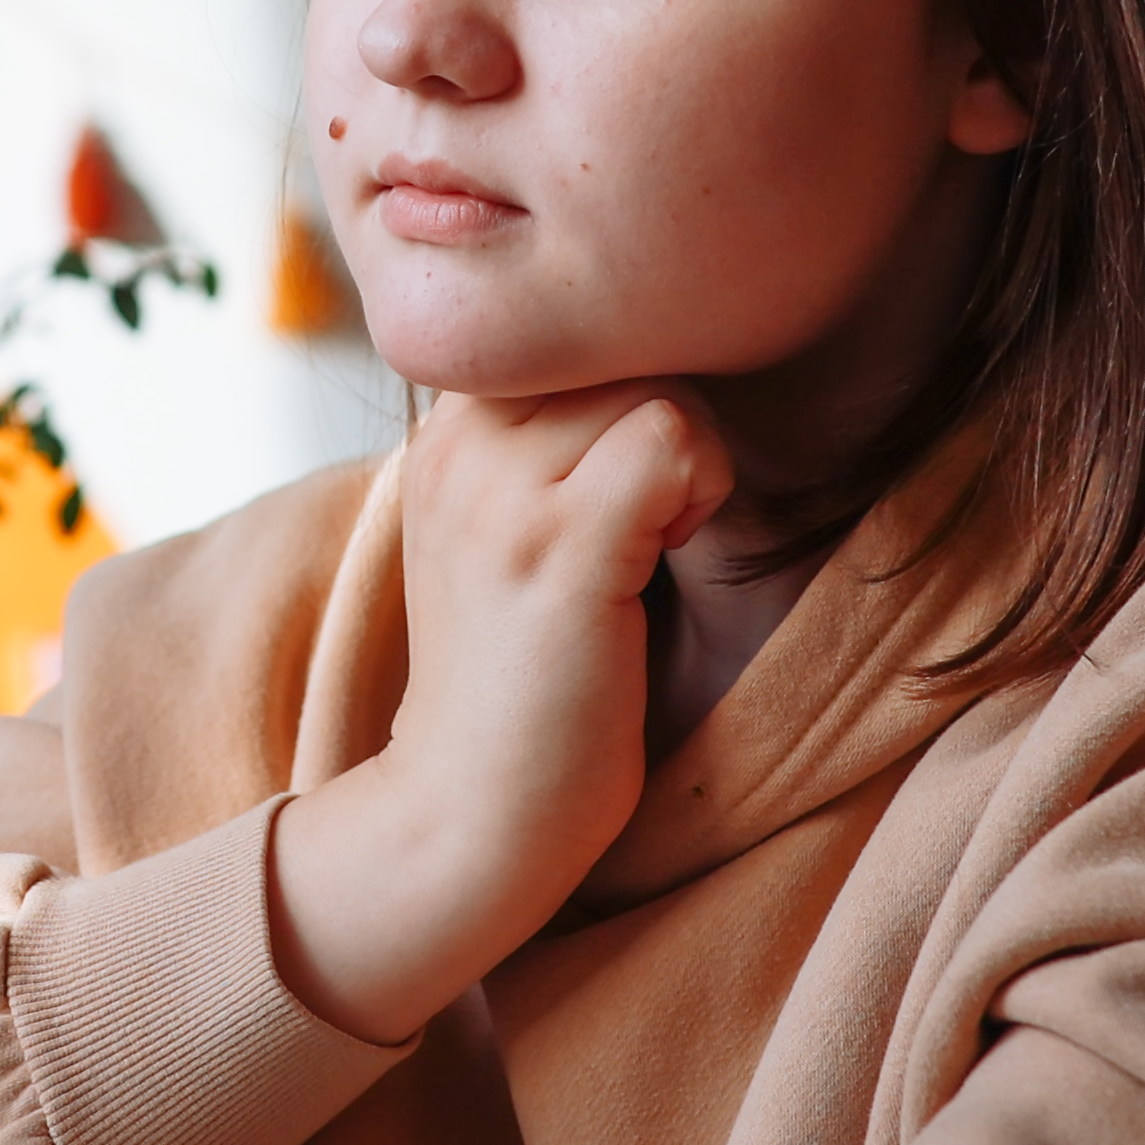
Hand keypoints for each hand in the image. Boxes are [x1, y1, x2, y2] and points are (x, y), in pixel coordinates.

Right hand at [268, 383, 729, 1042]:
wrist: (467, 812)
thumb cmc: (517, 686)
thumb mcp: (500, 536)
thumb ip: (541, 448)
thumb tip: (646, 374)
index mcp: (442, 435)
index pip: (565, 332)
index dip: (623, 391)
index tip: (621, 484)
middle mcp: (455, 446)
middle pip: (615, 347)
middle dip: (665, 418)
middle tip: (651, 518)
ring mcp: (502, 494)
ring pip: (651, 382)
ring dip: (690, 456)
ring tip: (656, 540)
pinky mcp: (560, 547)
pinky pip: (672, 437)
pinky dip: (701, 490)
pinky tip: (669, 556)